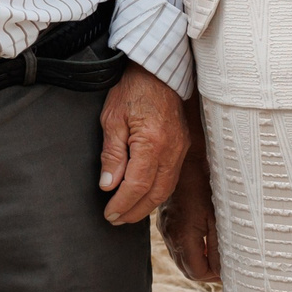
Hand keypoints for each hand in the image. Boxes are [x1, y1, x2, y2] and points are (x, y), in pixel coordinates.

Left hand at [98, 63, 187, 225]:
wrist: (157, 71)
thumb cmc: (131, 90)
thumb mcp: (111, 119)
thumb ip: (112, 154)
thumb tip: (108, 185)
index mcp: (152, 143)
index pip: (137, 185)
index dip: (123, 204)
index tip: (109, 214)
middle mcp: (171, 150)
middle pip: (155, 193)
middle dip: (135, 211)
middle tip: (116, 220)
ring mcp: (181, 149)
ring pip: (166, 188)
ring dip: (147, 205)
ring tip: (127, 213)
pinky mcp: (183, 146)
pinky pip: (171, 177)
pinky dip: (157, 191)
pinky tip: (144, 196)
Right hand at [158, 140, 221, 283]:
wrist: (188, 154)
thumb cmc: (207, 182)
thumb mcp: (219, 216)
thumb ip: (220, 247)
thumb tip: (224, 270)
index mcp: (182, 236)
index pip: (196, 272)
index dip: (215, 276)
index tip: (231, 269)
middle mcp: (169, 234)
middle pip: (187, 268)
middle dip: (207, 270)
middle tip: (227, 265)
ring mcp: (165, 225)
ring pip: (180, 256)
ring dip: (198, 259)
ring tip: (218, 252)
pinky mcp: (165, 217)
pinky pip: (176, 242)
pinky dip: (190, 247)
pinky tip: (205, 237)